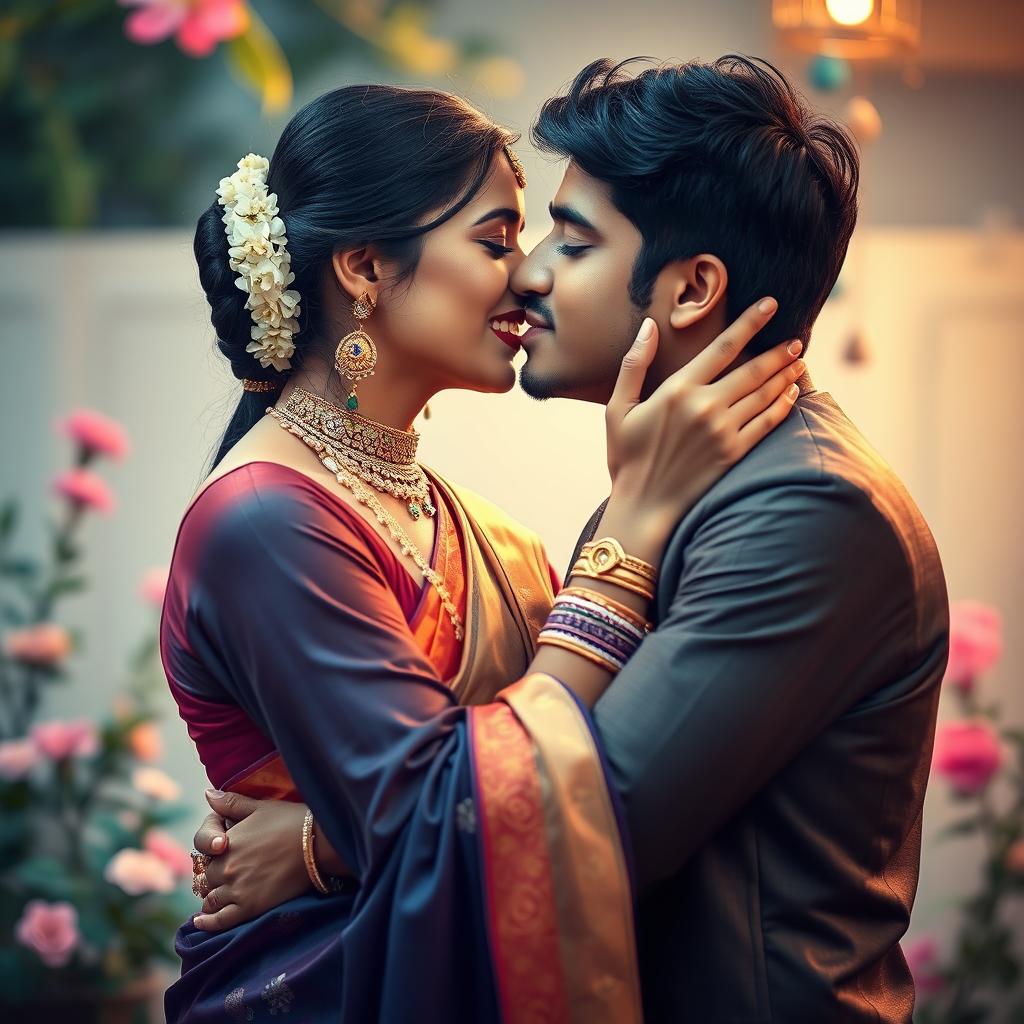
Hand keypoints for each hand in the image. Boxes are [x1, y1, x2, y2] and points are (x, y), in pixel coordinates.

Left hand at [191, 790, 313, 930]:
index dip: (212, 854)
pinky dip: (207, 922)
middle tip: (227, 874)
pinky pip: (220, 921)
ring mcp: (237, 890)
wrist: (318, 845)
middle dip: (215, 875)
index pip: (205, 853)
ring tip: (217, 897)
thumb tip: (208, 794)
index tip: (221, 854)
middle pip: (209, 877)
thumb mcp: (260, 807)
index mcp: (226, 843)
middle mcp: (227, 868)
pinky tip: (201, 921)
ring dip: (212, 898)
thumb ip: (231, 803)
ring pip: (211, 899)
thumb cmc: (291, 821)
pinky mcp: (250, 908)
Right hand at [602, 298, 802, 559]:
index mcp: (677, 390)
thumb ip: (634, 364)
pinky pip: (767, 422)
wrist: (644, 506)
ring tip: (799, 362)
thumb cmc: (627, 458)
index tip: (771, 305)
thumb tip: (648, 326)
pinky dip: (783, 404)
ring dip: (786, 374)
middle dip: (779, 350)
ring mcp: (723, 431)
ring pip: (765, 393)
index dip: (750, 322)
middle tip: (798, 338)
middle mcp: (705, 407)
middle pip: (753, 368)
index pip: (723, 347)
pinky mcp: (735, 453)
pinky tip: (791, 394)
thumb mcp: (617, 408)